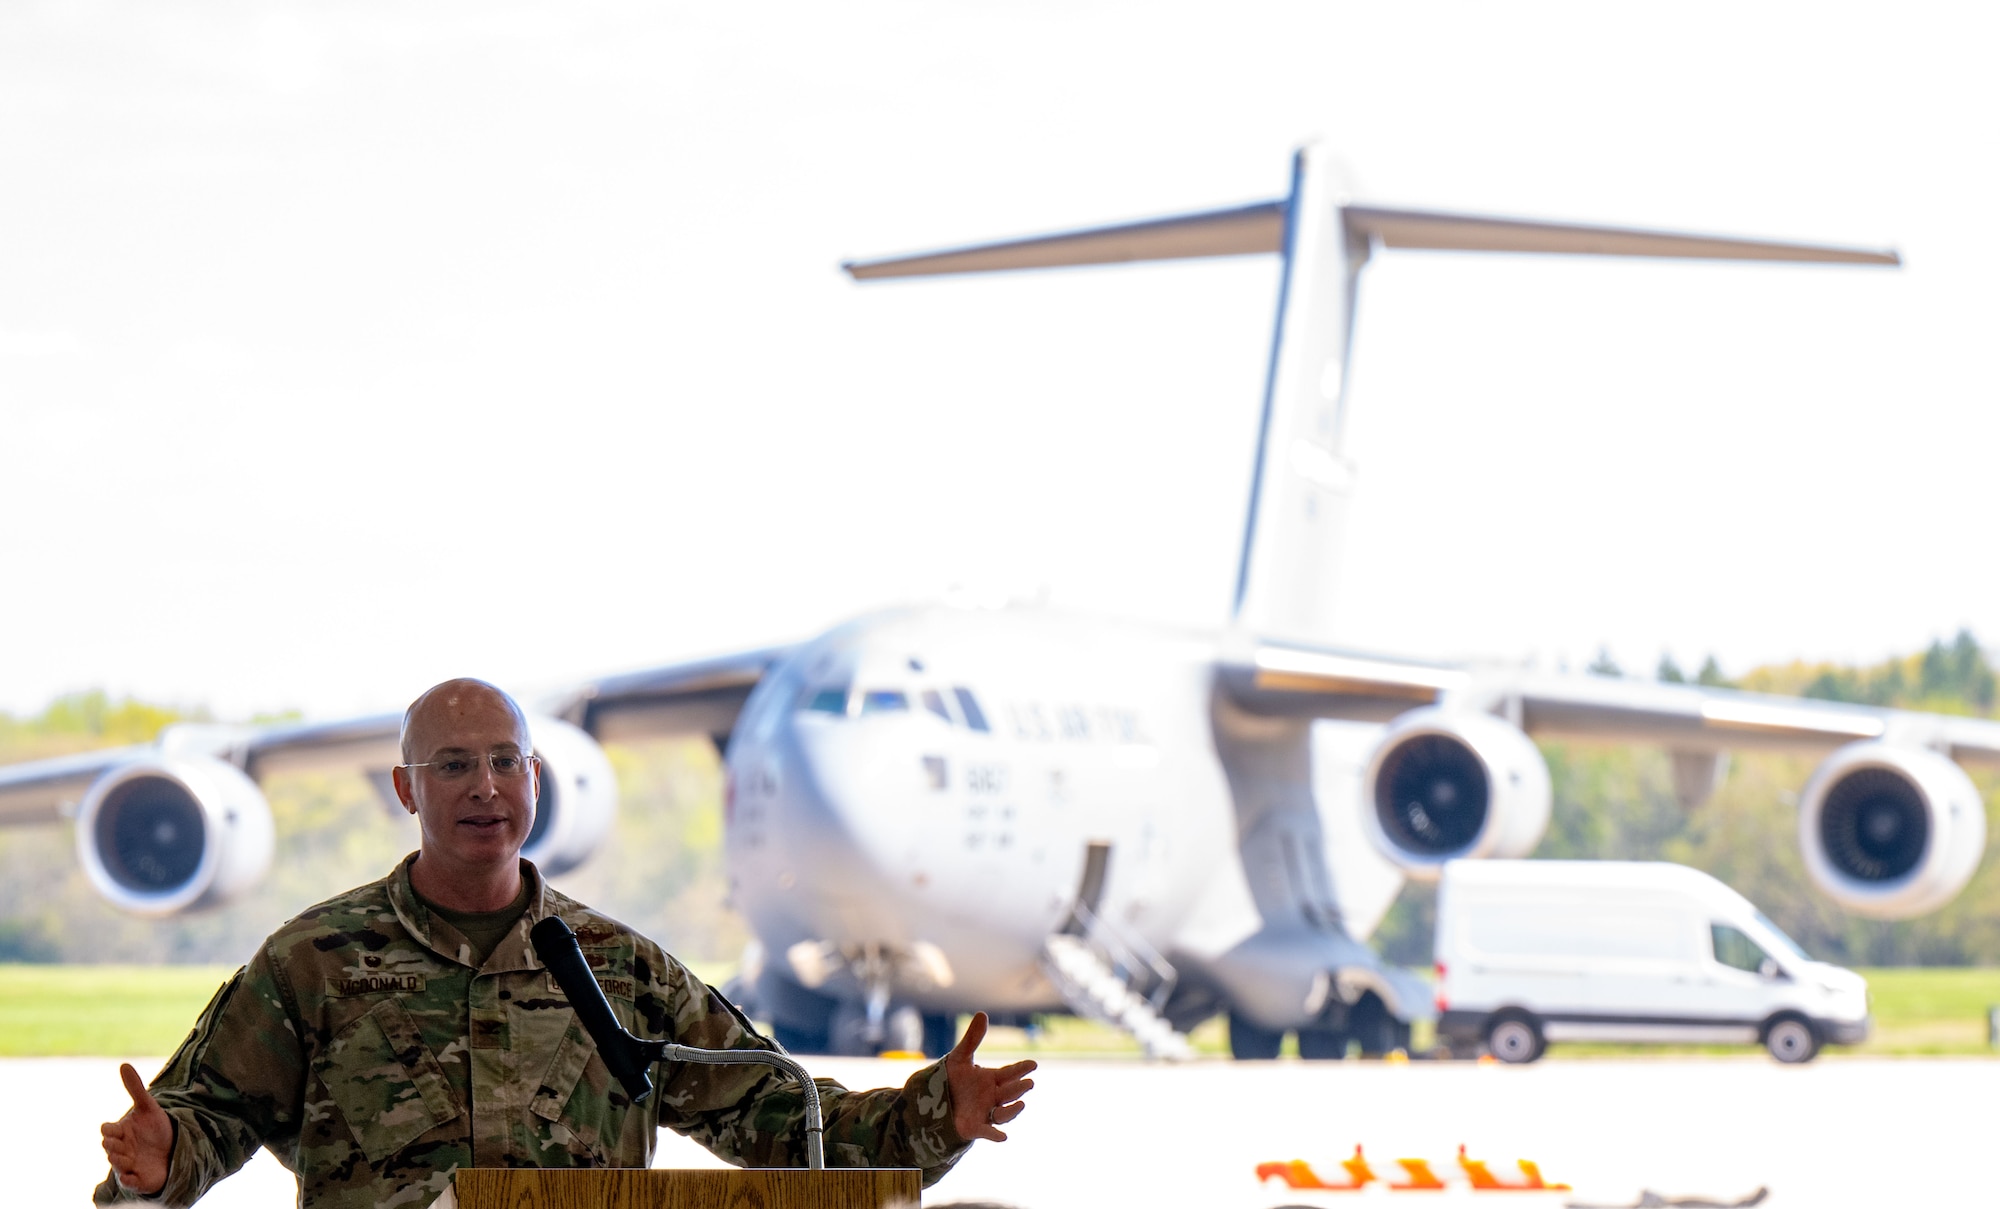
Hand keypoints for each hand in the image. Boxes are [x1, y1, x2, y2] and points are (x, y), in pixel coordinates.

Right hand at [100, 1062, 171, 1195]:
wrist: (170, 1151)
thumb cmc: (154, 1129)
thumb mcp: (148, 1107)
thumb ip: (135, 1088)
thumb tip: (123, 1064)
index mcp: (121, 1131)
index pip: (106, 1130)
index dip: (109, 1130)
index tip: (118, 1128)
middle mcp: (121, 1149)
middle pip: (109, 1147)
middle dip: (113, 1146)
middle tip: (122, 1144)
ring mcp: (128, 1164)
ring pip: (117, 1164)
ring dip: (120, 1161)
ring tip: (130, 1159)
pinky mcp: (137, 1179)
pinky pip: (129, 1182)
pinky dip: (129, 1180)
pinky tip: (131, 1176)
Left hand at [944, 1011, 1035, 1142]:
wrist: (933, 1102)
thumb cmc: (951, 1079)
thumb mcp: (960, 1057)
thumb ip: (973, 1039)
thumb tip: (982, 1013)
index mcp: (992, 1079)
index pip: (1010, 1073)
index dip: (1021, 1069)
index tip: (1033, 1064)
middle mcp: (992, 1097)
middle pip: (1009, 1092)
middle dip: (1020, 1088)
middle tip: (1029, 1083)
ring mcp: (985, 1113)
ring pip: (1004, 1113)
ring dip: (1013, 1110)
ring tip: (1022, 1104)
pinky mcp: (974, 1127)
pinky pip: (987, 1132)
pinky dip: (995, 1135)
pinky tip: (1003, 1137)